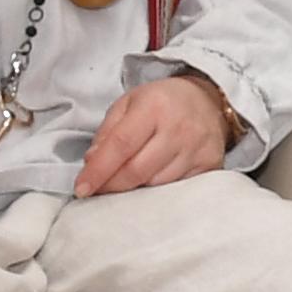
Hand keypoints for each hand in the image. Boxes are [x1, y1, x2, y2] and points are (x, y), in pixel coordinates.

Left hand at [73, 75, 229, 196]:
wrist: (208, 101)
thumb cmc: (162, 102)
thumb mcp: (129, 104)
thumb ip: (107, 132)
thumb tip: (92, 163)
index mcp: (154, 107)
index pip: (121, 145)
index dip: (99, 170)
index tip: (82, 188)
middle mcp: (179, 128)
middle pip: (137, 171)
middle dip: (112, 185)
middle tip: (98, 189)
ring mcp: (197, 149)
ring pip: (156, 185)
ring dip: (135, 188)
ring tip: (127, 180)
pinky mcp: (210, 165)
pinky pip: (177, 189)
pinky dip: (158, 190)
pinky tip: (151, 181)